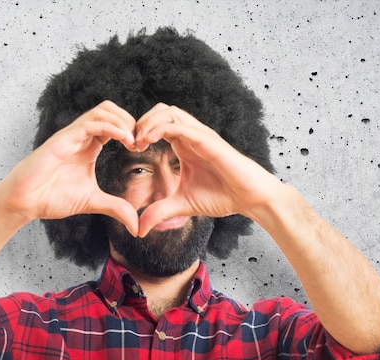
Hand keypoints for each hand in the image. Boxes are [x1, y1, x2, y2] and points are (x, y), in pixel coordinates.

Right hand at [0, 101, 139, 235]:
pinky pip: (91, 123)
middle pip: (110, 109)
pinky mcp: (63, 139)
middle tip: (140, 142)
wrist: (25, 201)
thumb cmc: (52, 197)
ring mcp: (72, 135)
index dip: (132, 131)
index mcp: (89, 146)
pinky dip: (111, 127)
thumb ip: (115, 208)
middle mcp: (81, 136)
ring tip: (133, 141)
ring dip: (123, 121)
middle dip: (131, 121)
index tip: (142, 149)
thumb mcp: (93, 202)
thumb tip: (136, 225)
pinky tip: (124, 140)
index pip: (115, 124)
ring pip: (102, 110)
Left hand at [133, 103, 283, 236]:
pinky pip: (180, 126)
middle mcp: (191, 136)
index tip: (130, 149)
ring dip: (148, 122)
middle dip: (141, 122)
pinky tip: (146, 142)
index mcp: (185, 145)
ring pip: (169, 112)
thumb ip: (159, 212)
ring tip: (136, 141)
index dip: (140, 131)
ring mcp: (200, 136)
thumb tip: (138, 229)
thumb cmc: (222, 197)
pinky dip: (160, 128)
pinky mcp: (208, 141)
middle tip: (129, 142)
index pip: (158, 124)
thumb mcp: (181, 205)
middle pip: (161, 111)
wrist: (250, 198)